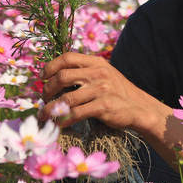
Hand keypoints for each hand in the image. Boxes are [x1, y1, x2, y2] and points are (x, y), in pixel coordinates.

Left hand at [39, 51, 164, 131]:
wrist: (139, 107)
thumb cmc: (117, 92)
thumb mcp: (104, 74)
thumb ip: (85, 72)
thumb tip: (56, 77)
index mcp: (96, 62)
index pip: (67, 58)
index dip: (51, 66)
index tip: (42, 77)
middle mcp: (98, 73)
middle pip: (62, 77)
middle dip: (48, 89)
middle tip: (44, 98)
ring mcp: (101, 89)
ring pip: (67, 98)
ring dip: (51, 108)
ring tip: (44, 115)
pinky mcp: (103, 107)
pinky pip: (77, 113)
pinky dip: (64, 120)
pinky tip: (59, 124)